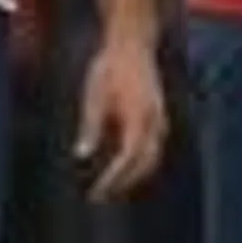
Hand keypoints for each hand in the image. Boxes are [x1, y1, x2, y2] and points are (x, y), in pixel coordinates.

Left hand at [72, 30, 167, 200]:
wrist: (133, 45)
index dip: (113, 179)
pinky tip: (120, 167)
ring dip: (131, 177)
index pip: (127, 159)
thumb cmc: (109, 68)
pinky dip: (138, 163)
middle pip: (143, 165)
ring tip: (108, 188)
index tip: (96, 192)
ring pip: (150, 159)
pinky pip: (151, 149)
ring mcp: (160, 121)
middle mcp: (154, 123)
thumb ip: (91, 127)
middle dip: (122, 184)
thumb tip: (81, 156)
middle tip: (98, 197)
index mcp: (139, 118)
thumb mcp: (94, 96)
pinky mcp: (158, 118)